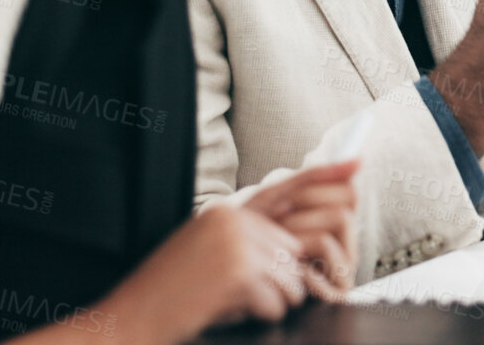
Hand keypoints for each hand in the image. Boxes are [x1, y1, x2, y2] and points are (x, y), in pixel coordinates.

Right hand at [91, 167, 351, 342]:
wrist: (129, 318)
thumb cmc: (169, 293)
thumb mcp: (207, 251)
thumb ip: (248, 239)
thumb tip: (295, 244)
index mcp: (227, 212)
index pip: (286, 190)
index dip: (324, 176)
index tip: (355, 164)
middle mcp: (234, 220)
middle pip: (294, 249)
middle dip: (279, 280)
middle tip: (237, 290)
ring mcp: (237, 244)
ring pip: (292, 278)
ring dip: (269, 301)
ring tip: (229, 301)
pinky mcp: (239, 272)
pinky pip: (279, 300)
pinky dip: (259, 314)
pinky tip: (226, 310)